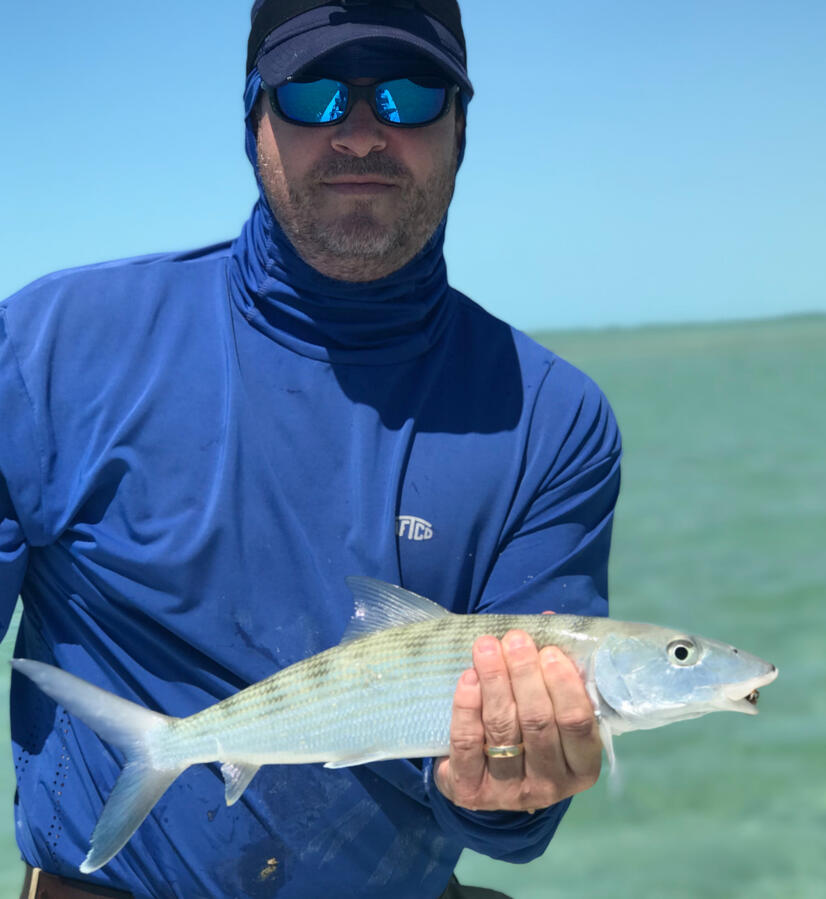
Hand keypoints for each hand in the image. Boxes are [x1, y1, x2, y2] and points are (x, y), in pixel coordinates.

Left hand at [433, 631, 601, 811]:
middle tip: (515, 639)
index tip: (549, 651)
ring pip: (502, 730)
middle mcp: (550, 786)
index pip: (577, 724)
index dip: (564, 686)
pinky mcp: (471, 791)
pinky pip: (468, 744)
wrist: (489, 782)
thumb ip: (555, 670)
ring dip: (494, 682)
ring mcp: (509, 792)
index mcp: (581, 766)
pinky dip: (467, 708)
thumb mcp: (553, 710)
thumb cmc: (531, 734)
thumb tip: (546, 618)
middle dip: (525, 675)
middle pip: (537, 723)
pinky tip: (469, 678)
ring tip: (486, 647)